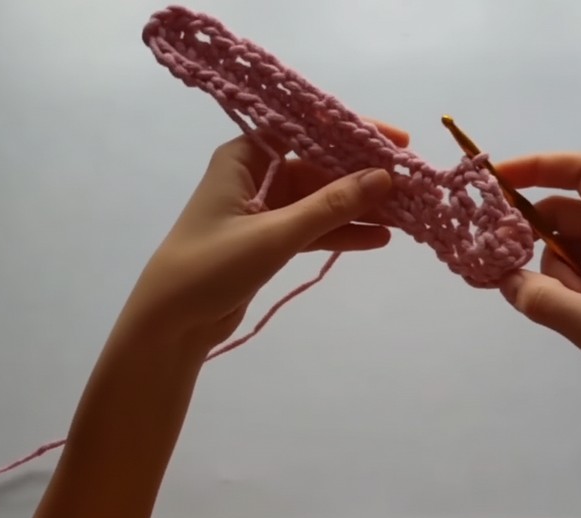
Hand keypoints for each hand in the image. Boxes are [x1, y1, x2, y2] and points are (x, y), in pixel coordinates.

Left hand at [118, 120, 409, 350]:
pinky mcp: (269, 241)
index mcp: (246, 156)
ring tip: (407, 216)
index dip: (354, 133)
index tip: (399, 144)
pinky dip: (342, 234)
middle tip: (412, 185)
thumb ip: (330, 207)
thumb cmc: (210, 267)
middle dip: (364, 177)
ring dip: (359, 209)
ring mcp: (264, 209)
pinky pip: (314, 228)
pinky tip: (380, 239)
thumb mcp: (275, 235)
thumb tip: (385, 177)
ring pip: (322, 201)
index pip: (308, 131)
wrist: (168, 323)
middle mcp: (256, 175)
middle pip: (320, 167)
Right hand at [496, 152, 580, 414]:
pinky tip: (575, 321)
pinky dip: (565, 293)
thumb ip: (547, 302)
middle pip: (565, 216)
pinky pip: (579, 277)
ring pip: (568, 251)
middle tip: (507, 270)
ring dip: (556, 279)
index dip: (537, 167)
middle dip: (534, 240)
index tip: (495, 181)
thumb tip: (504, 279)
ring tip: (578, 317)